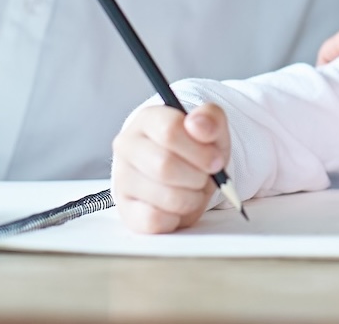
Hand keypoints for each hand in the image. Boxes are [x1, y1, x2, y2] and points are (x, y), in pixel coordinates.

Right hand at [110, 102, 230, 233]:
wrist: (186, 174)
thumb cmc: (196, 149)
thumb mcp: (212, 128)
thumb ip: (210, 118)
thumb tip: (197, 123)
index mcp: (147, 119)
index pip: (169, 131)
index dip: (200, 150)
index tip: (215, 160)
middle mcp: (127, 146)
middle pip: (164, 166)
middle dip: (197, 176)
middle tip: (205, 177)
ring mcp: (122, 178)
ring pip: (163, 196)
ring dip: (191, 198)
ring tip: (193, 191)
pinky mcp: (125, 210)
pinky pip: (153, 220)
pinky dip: (176, 217)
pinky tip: (178, 207)